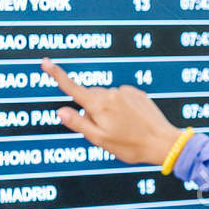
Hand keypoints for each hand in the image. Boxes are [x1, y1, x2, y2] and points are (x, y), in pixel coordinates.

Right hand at [42, 57, 185, 165]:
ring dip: (108, 110)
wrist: (163, 143)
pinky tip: (132, 121)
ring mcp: (125, 91)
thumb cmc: (130, 146)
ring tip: (122, 129)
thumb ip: (79, 124)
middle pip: (90, 98)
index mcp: (99, 105)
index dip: (56, 75)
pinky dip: (121, 108)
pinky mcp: (137, 93)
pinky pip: (121, 98)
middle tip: (105, 131)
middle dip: (91, 111)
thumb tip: (61, 111)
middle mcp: (111, 93)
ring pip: (106, 99)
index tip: (45, 62)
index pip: (72, 88)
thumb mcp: (100, 140)